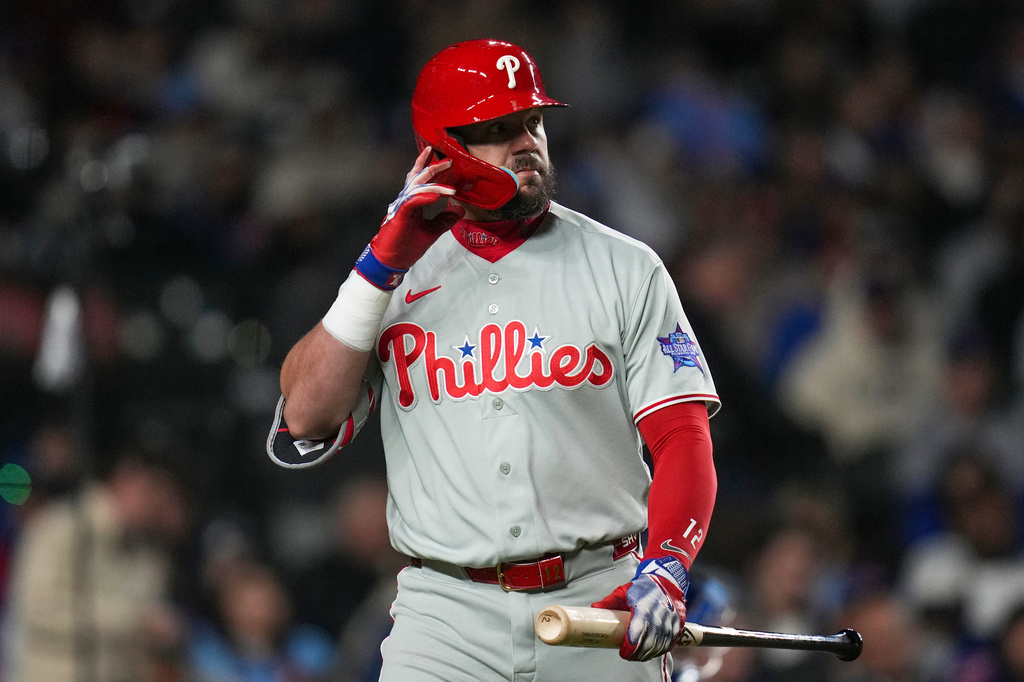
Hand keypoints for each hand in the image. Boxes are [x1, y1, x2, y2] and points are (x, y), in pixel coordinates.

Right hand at [356, 147, 464, 287]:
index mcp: (413, 202)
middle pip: (420, 178)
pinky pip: (412, 203)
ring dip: (434, 182)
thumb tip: (460, 209)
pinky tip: (436, 196)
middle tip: (449, 160)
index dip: (433, 169)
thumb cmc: (406, 246)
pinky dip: (424, 198)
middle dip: (434, 167)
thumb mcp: (432, 231)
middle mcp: (407, 200)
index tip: (447, 162)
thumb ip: (445, 219)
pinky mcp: (399, 216)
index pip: (423, 181)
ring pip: (417, 187)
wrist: (390, 261)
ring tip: (447, 176)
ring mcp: (402, 207)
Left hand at [591, 556, 688, 660]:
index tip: (622, 651)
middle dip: (637, 653)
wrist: (666, 582)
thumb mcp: (624, 591)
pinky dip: (658, 651)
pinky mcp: (677, 627)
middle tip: (626, 655)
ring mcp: (670, 622)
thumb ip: (610, 601)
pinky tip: (649, 652)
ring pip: (659, 645)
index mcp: (645, 606)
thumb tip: (594, 609)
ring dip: (647, 654)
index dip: (630, 644)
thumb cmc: (642, 588)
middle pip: (649, 642)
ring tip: (635, 655)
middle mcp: (660, 615)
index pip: (638, 630)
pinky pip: (668, 644)